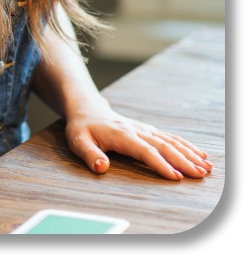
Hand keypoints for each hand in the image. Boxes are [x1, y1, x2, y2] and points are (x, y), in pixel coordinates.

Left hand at [64, 98, 212, 180]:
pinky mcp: (147, 130)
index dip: (160, 164)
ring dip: (188, 152)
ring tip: (206, 166)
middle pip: (163, 145)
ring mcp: (144, 129)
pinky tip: (199, 153)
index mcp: (121, 134)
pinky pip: (169, 137)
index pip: (144, 150)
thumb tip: (101, 167)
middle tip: (200, 173)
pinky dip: (185, 145)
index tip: (175, 177)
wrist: (86, 108)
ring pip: (170, 140)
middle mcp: (136, 130)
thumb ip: (89, 155)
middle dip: (183, 160)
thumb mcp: (78, 141)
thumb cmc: (82, 128)